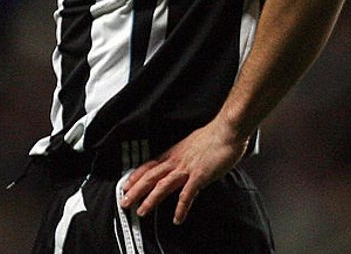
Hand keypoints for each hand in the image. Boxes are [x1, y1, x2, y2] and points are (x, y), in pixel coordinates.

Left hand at [119, 121, 248, 224]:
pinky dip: (181, 208)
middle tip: (124, 202)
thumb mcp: (191, 145)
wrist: (226, 130)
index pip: (149, 166)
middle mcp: (176, 161)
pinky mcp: (199, 175)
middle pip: (150, 177)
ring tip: (142, 212)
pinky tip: (177, 219)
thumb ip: (183, 156)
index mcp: (173, 154)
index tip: (125, 186)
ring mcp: (186, 168)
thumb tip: (180, 164)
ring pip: (162, 185)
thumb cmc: (213, 137)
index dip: (135, 177)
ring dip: (150, 200)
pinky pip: (187, 194)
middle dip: (135, 191)